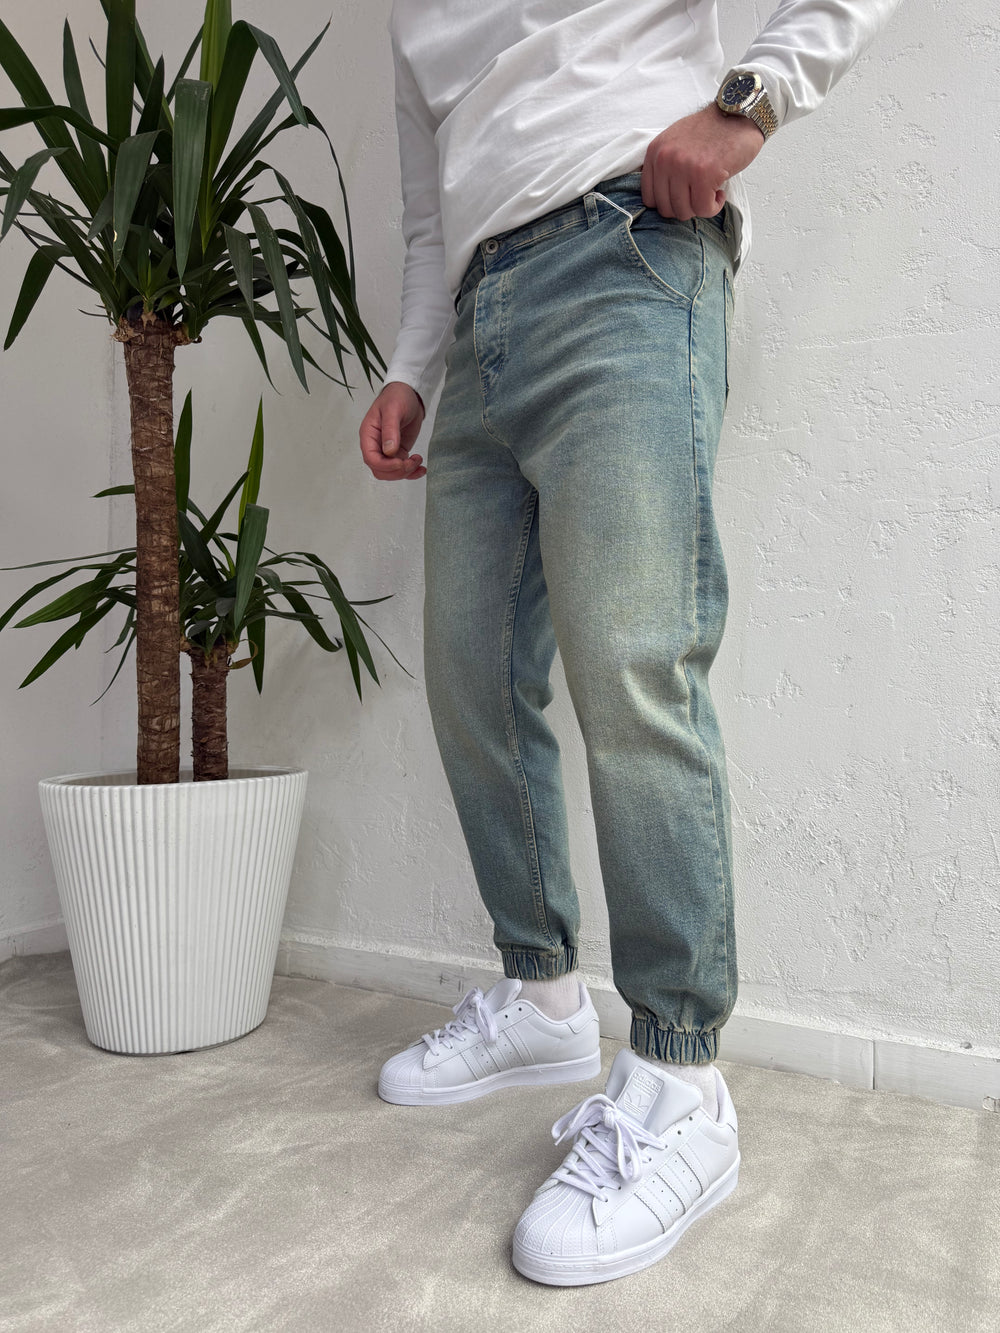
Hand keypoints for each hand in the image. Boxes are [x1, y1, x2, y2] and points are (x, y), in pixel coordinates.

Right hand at [359, 381, 426, 480]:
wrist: (409, 393)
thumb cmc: (397, 397)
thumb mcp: (393, 410)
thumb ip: (390, 430)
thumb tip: (389, 451)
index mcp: (368, 435)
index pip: (371, 459)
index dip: (385, 466)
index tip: (401, 463)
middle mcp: (375, 445)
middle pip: (380, 470)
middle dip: (397, 471)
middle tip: (412, 462)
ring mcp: (387, 450)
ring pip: (391, 472)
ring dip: (405, 472)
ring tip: (418, 460)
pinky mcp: (399, 451)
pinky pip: (402, 468)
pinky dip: (412, 472)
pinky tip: (422, 469)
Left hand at [641, 104, 764, 221]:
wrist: (738, 113)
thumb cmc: (711, 130)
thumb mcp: (675, 141)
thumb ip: (663, 165)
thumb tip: (661, 197)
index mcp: (655, 152)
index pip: (649, 198)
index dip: (668, 203)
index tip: (683, 197)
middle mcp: (666, 159)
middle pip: (666, 209)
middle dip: (685, 208)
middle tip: (699, 195)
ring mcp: (684, 167)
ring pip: (684, 211)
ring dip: (700, 207)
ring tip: (710, 192)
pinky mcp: (705, 175)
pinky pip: (703, 209)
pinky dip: (714, 206)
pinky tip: (719, 193)